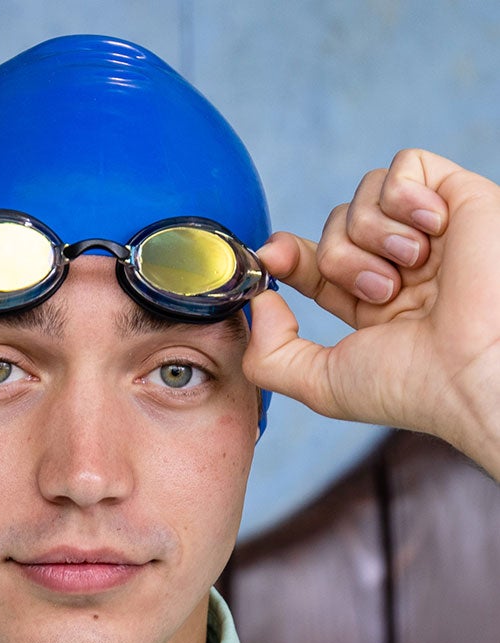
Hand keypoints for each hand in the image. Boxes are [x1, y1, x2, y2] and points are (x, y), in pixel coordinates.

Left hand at [244, 149, 499, 477]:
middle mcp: (399, 265)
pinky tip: (432, 231)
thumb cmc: (411, 384)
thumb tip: (258, 298)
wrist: (477, 369)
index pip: (315, 261)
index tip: (271, 257)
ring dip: (373, 236)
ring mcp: (428, 233)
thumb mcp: (321, 383)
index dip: (288, 255)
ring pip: (363, 195)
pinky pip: (405, 165)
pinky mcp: (458, 199)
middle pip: (333, 224)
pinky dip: (405, 198)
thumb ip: (269, 354)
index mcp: (370, 303)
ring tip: (410, 270)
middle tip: (382, 293)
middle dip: (341, 259)